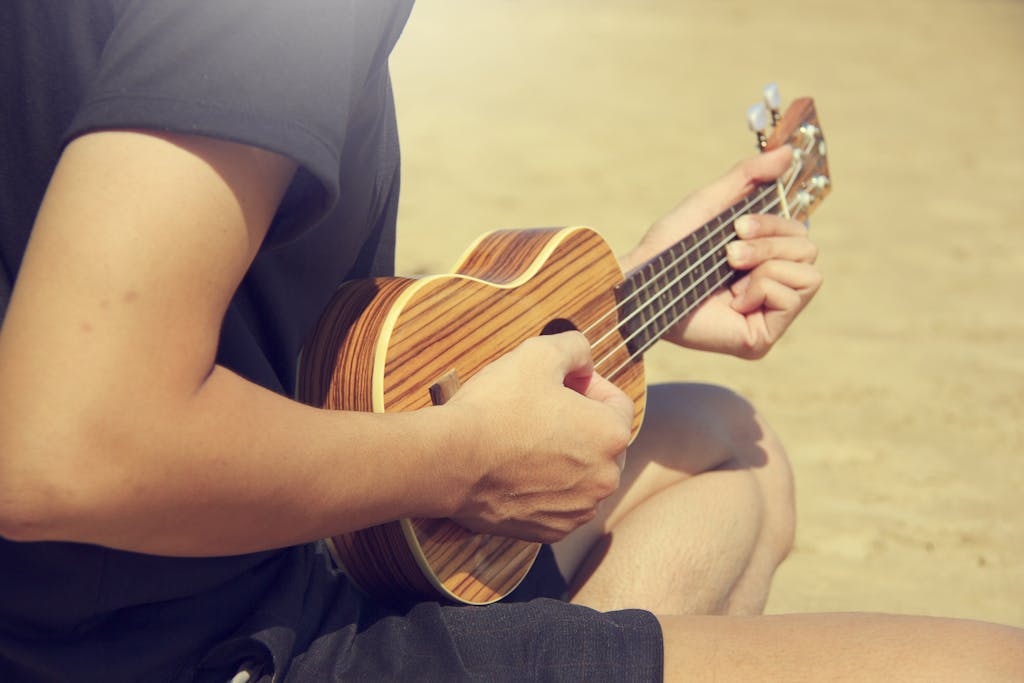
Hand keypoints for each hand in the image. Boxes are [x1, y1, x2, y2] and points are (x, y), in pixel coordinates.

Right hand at [443, 331, 632, 542]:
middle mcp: (605, 479)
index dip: (589, 385)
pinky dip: (546, 487)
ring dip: (564, 456)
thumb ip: (575, 347)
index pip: (617, 403)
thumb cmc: (494, 407)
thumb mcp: (538, 353)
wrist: (449, 462)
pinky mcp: (551, 531)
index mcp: (611, 435)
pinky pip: (559, 503)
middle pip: (602, 442)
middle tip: (542, 408)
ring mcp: (578, 510)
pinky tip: (517, 469)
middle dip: (580, 422)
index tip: (562, 383)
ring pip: (582, 474)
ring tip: (526, 439)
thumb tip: (584, 359)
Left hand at [621, 146, 821, 358]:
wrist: (642, 282)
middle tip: (729, 253)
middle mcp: (769, 286)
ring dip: (765, 264)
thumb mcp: (711, 203)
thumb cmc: (668, 247)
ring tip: (730, 273)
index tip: (738, 226)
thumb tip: (788, 152)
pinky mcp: (762, 338)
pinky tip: (734, 301)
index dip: (775, 223)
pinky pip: (793, 298)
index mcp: (761, 258)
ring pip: (808, 273)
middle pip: (808, 248)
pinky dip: (762, 289)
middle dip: (768, 243)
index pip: (799, 232)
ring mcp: (768, 315)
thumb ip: (748, 176)